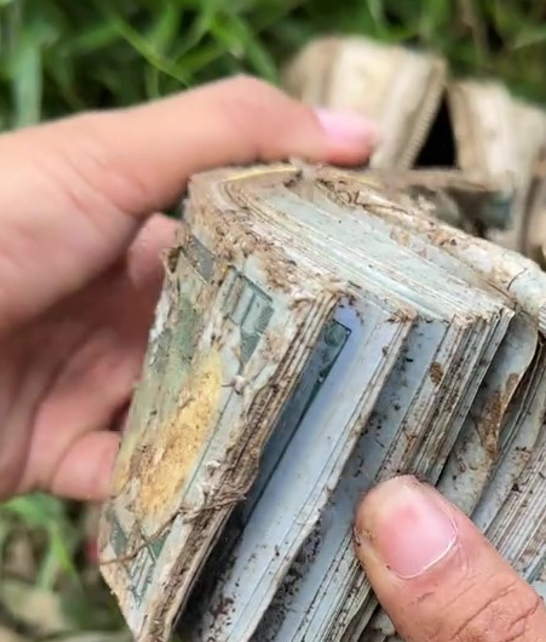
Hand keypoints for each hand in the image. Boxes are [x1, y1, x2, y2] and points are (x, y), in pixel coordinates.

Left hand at [0, 77, 375, 501]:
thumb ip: (230, 131)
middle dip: (286, 369)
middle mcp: (118, 310)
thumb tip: (360, 131)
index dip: (309, 266)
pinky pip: (132, 485)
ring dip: (236, 440)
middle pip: (224, 345)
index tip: (389, 295)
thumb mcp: (109, 158)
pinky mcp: (58, 455)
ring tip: (320, 464)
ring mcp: (90, 385)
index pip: (243, 249)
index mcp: (133, 232)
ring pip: (189, 419)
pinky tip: (226, 510)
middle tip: (372, 395)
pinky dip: (167, 499)